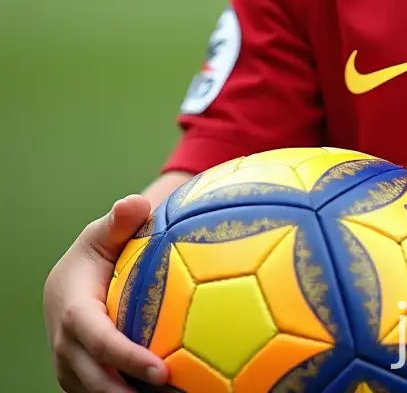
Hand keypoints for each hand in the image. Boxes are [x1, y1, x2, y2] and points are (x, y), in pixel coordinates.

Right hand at [44, 196, 168, 392]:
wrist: (71, 280)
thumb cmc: (96, 251)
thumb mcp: (103, 233)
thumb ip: (119, 221)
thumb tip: (135, 203)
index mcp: (74, 313)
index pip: (101, 343)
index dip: (128, 360)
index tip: (162, 372)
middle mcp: (67, 347)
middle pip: (98, 382)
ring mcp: (71, 367)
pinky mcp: (83, 377)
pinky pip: (104, 392)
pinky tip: (169, 392)